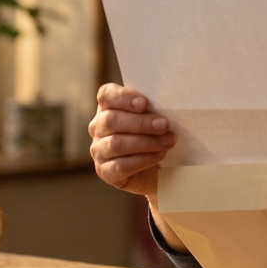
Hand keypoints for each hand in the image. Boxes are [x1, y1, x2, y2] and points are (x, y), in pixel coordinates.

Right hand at [86, 83, 175, 197]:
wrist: (156, 169)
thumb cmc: (155, 136)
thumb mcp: (154, 118)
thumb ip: (153, 110)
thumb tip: (164, 108)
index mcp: (107, 107)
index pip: (106, 95)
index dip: (123, 98)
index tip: (144, 103)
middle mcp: (98, 127)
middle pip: (111, 120)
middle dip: (140, 122)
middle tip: (164, 125)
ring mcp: (98, 150)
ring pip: (116, 144)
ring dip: (146, 142)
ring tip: (168, 142)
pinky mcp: (104, 171)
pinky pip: (120, 166)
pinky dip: (143, 160)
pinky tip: (159, 155)